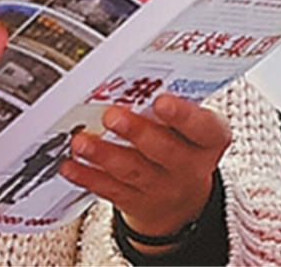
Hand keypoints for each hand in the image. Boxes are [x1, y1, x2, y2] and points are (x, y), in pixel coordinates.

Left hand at [60, 92, 228, 240]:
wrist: (181, 198)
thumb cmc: (182, 143)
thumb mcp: (191, 124)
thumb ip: (172, 102)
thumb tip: (134, 78)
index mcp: (209, 140)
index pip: (202, 127)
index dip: (183, 115)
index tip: (161, 101)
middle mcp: (189, 168)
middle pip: (164, 151)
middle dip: (136, 132)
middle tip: (111, 115)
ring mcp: (163, 188)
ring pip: (132, 171)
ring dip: (104, 155)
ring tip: (81, 141)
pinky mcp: (136, 202)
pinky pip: (110, 190)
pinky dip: (88, 176)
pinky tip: (71, 164)